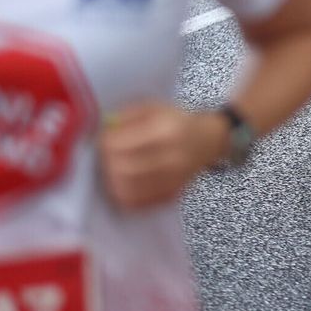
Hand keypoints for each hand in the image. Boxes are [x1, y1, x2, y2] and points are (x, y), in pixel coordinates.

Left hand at [99, 102, 225, 209]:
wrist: (208, 140)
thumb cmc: (175, 121)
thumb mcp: (152, 107)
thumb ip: (126, 116)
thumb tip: (104, 131)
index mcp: (164, 129)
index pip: (118, 144)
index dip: (104, 144)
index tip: (103, 141)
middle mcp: (171, 155)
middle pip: (121, 169)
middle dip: (106, 164)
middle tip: (106, 159)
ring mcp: (173, 178)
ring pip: (128, 189)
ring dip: (112, 182)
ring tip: (112, 172)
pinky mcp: (173, 193)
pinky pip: (140, 202)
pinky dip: (125, 196)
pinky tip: (123, 185)